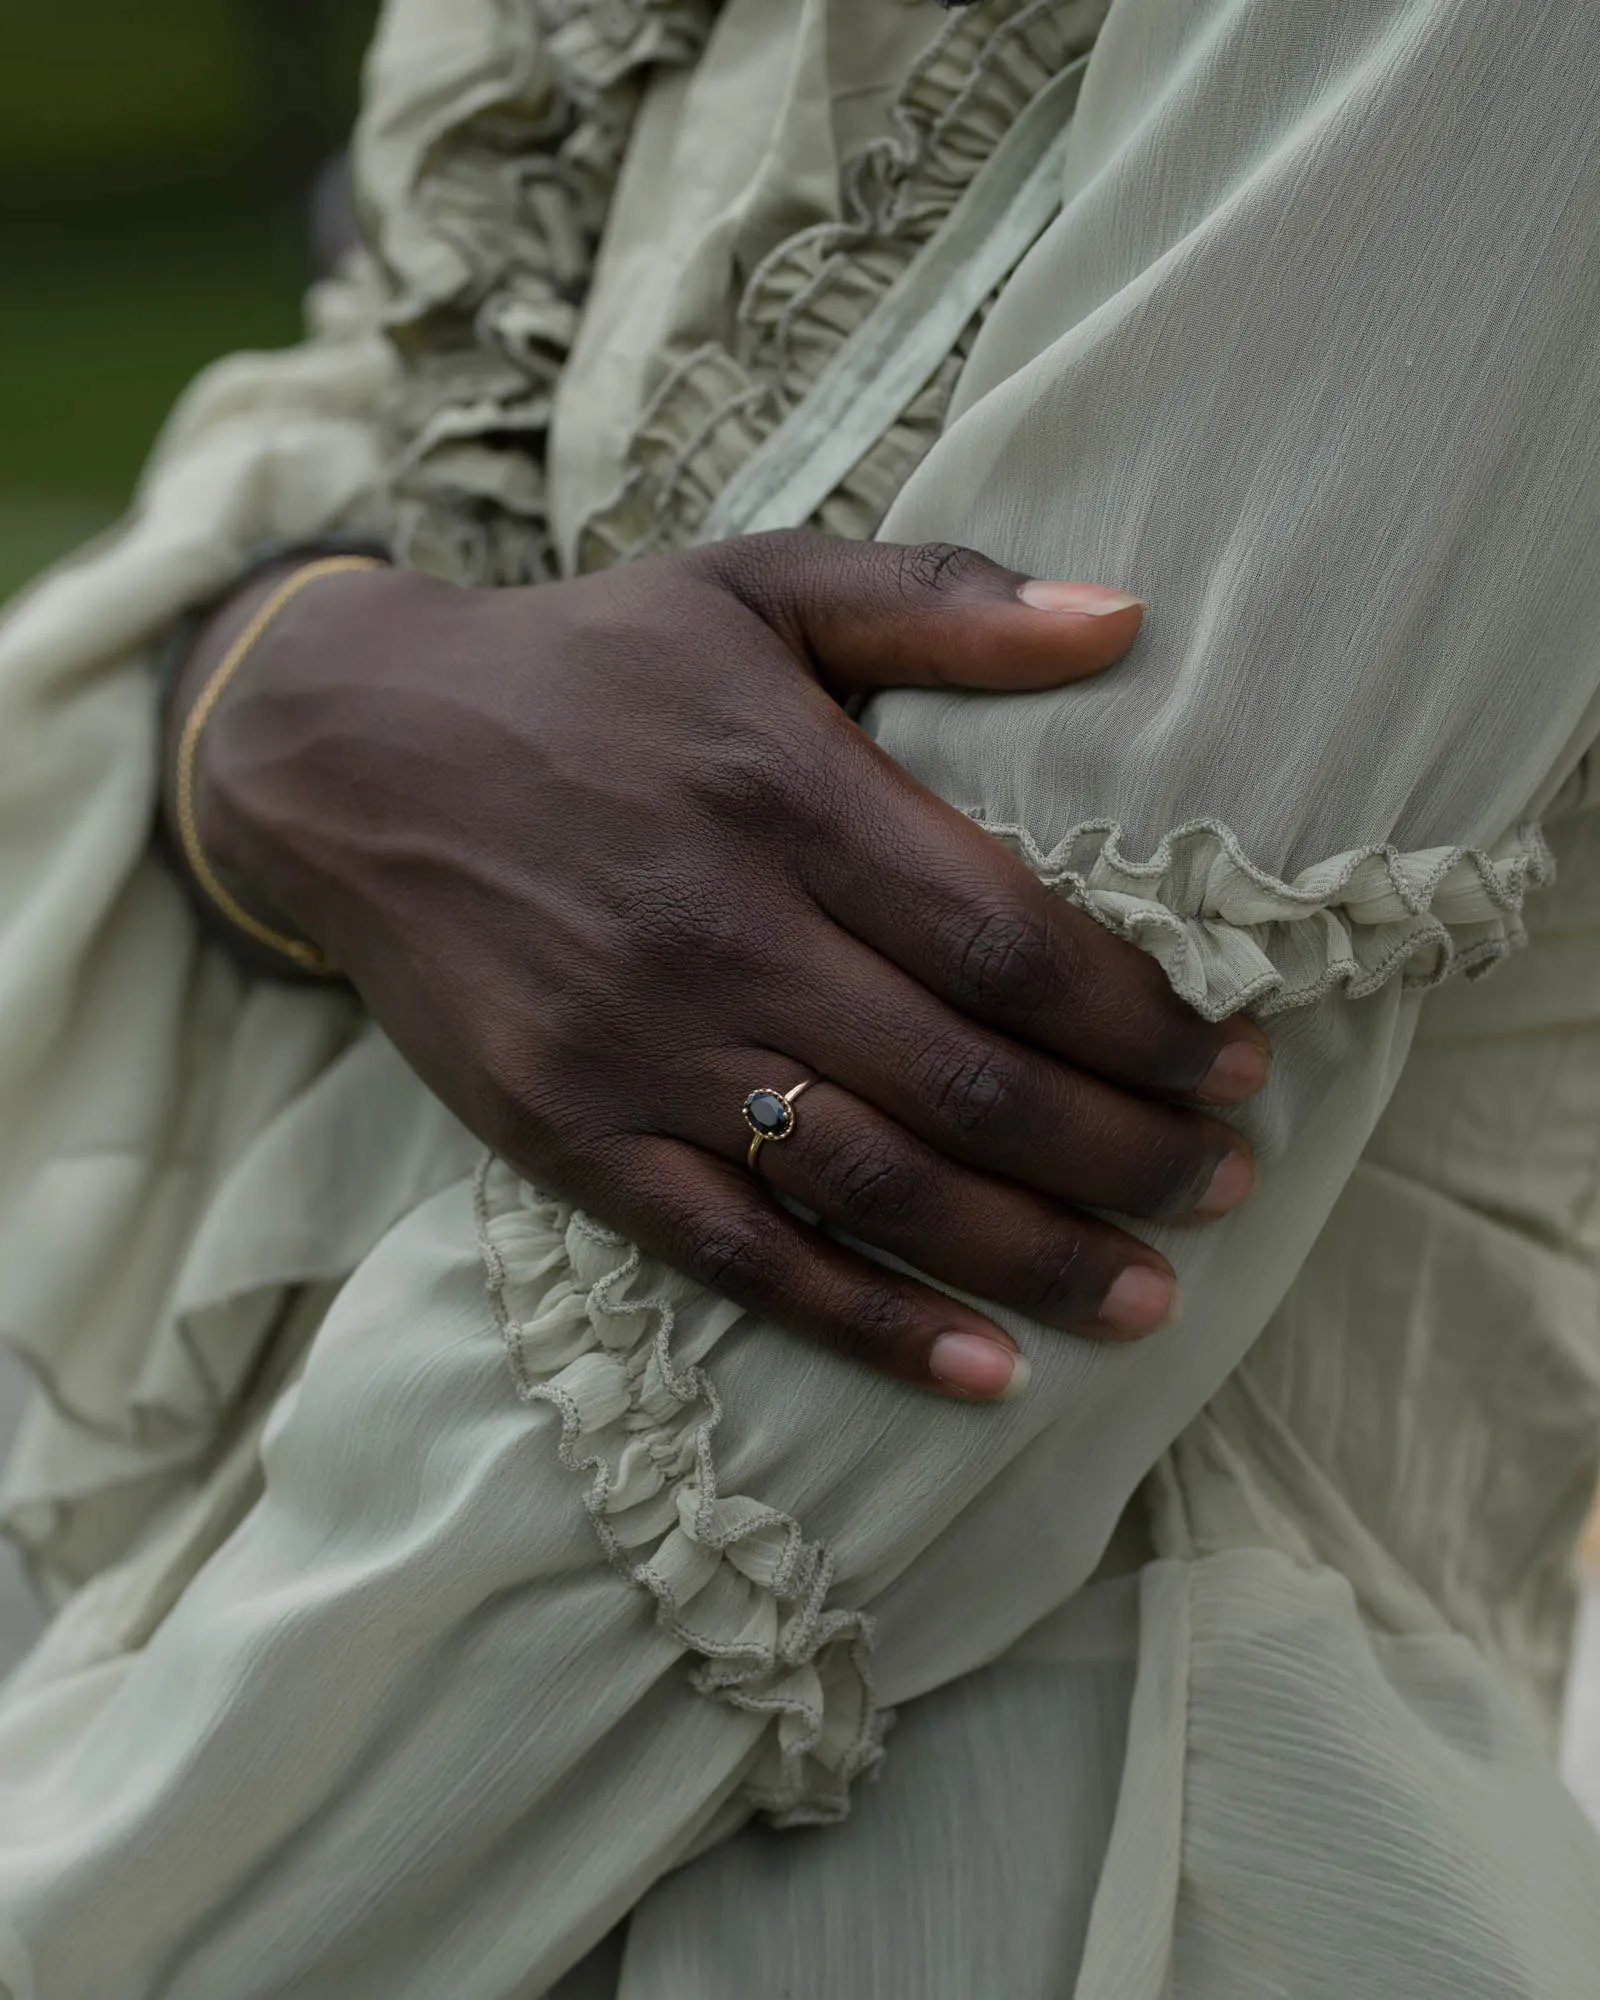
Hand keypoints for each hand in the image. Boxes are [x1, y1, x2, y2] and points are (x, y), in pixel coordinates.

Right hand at [166, 531, 1268, 1398]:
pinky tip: (979, 1370)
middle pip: (968, 1084)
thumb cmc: (585, 668)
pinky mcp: (570, 1138)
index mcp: (784, 791)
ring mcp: (637, 1051)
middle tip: (1223, 1185)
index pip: (1012, 941)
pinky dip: (866, 1324)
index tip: (1234, 1061)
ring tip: (1148, 1294)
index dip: (1142, 1021)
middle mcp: (718, 932)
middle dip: (1123, 1151)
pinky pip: (737, 1257)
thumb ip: (939, 600)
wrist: (352, 760)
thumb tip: (1129, 617)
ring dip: (1031, 1257)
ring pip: (874, 1187)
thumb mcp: (754, 583)